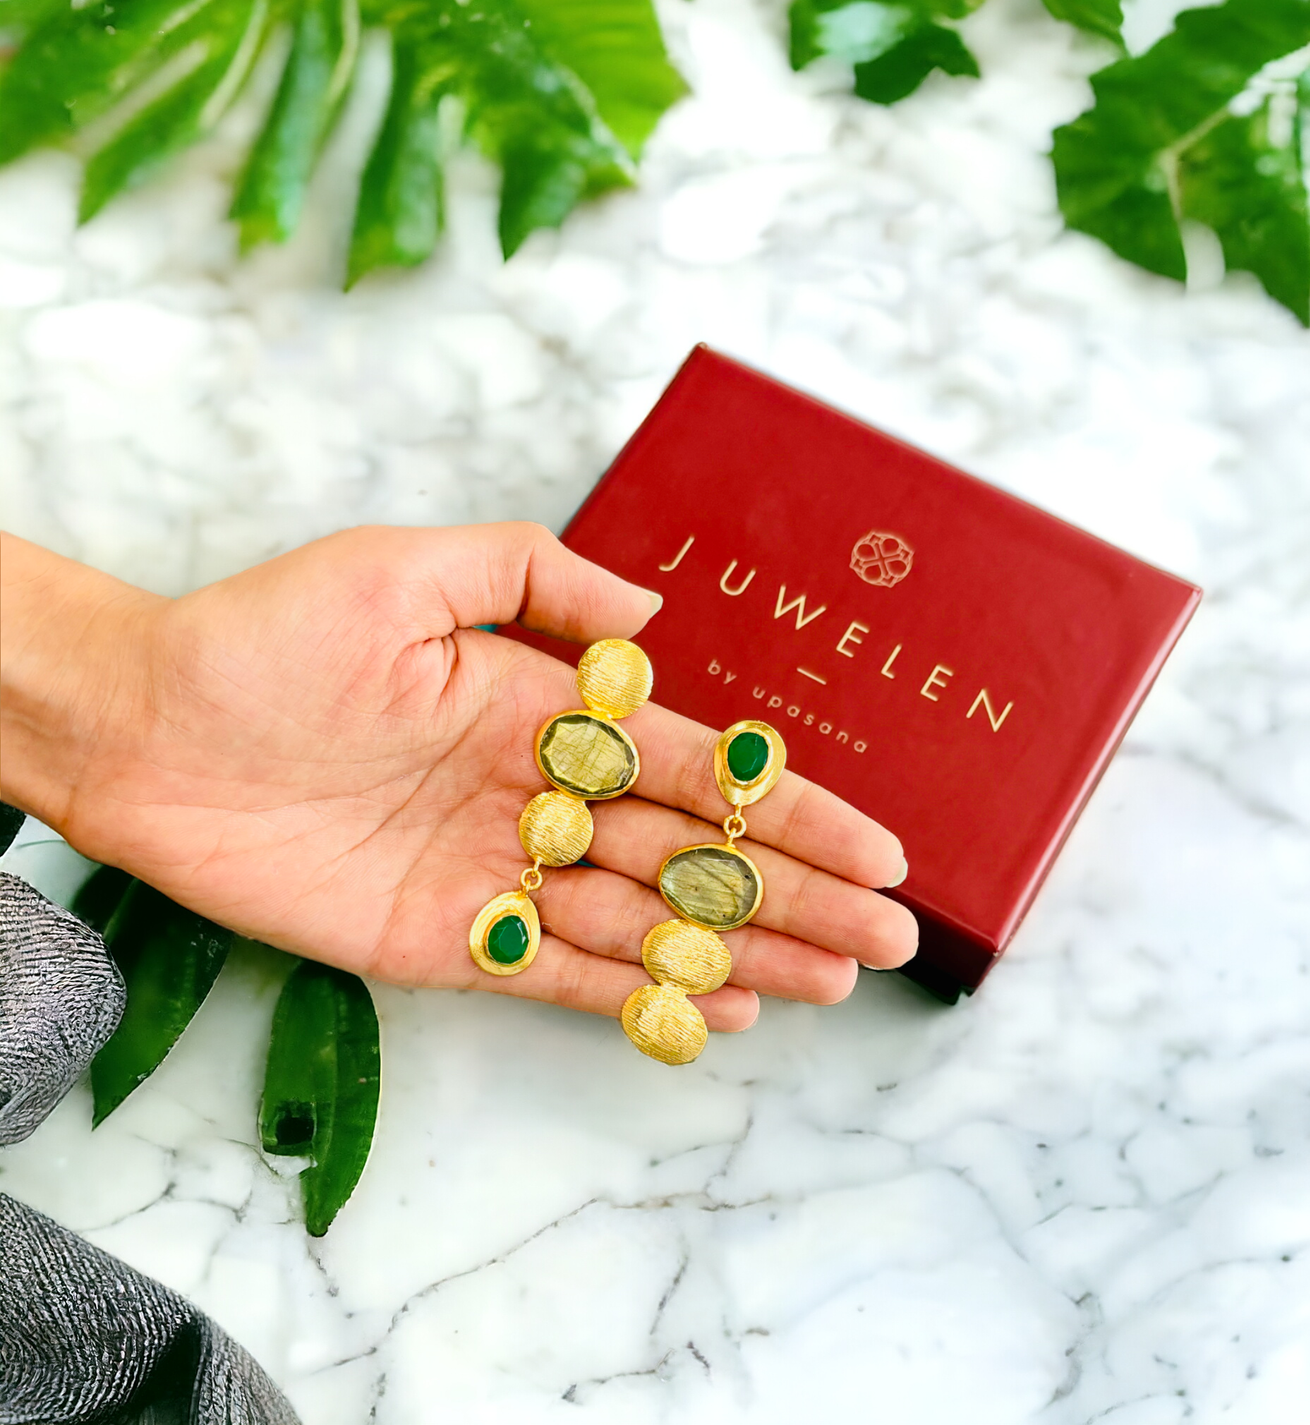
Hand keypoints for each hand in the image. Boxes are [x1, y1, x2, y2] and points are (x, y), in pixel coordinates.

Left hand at [1, 527, 915, 1030]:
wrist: (146, 729)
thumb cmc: (269, 636)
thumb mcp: (408, 569)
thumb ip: (535, 578)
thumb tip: (653, 618)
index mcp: (547, 711)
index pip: (697, 767)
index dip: (789, 809)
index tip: (874, 844)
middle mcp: (541, 797)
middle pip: (694, 857)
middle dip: (796, 896)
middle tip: (890, 938)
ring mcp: (500, 875)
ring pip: (646, 923)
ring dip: (744, 954)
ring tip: (835, 980)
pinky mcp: (448, 942)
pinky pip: (561, 976)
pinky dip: (639, 999)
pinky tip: (716, 1013)